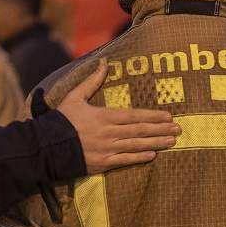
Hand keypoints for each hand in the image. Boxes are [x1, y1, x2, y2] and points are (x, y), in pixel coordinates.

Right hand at [58, 62, 179, 173]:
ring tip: (172, 142)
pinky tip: (152, 155)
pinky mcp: (102, 163)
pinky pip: (125, 161)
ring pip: (136, 145)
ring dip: (156, 143)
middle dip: (160, 129)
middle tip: (178, 129)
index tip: (168, 116)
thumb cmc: (61, 120)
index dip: (153, 116)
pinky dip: (139, 158)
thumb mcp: (75, 97)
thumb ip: (92, 81)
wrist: (46, 146)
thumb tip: (104, 63)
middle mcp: (109, 132)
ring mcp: (107, 149)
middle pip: (140, 131)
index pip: (134, 115)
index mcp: (104, 116)